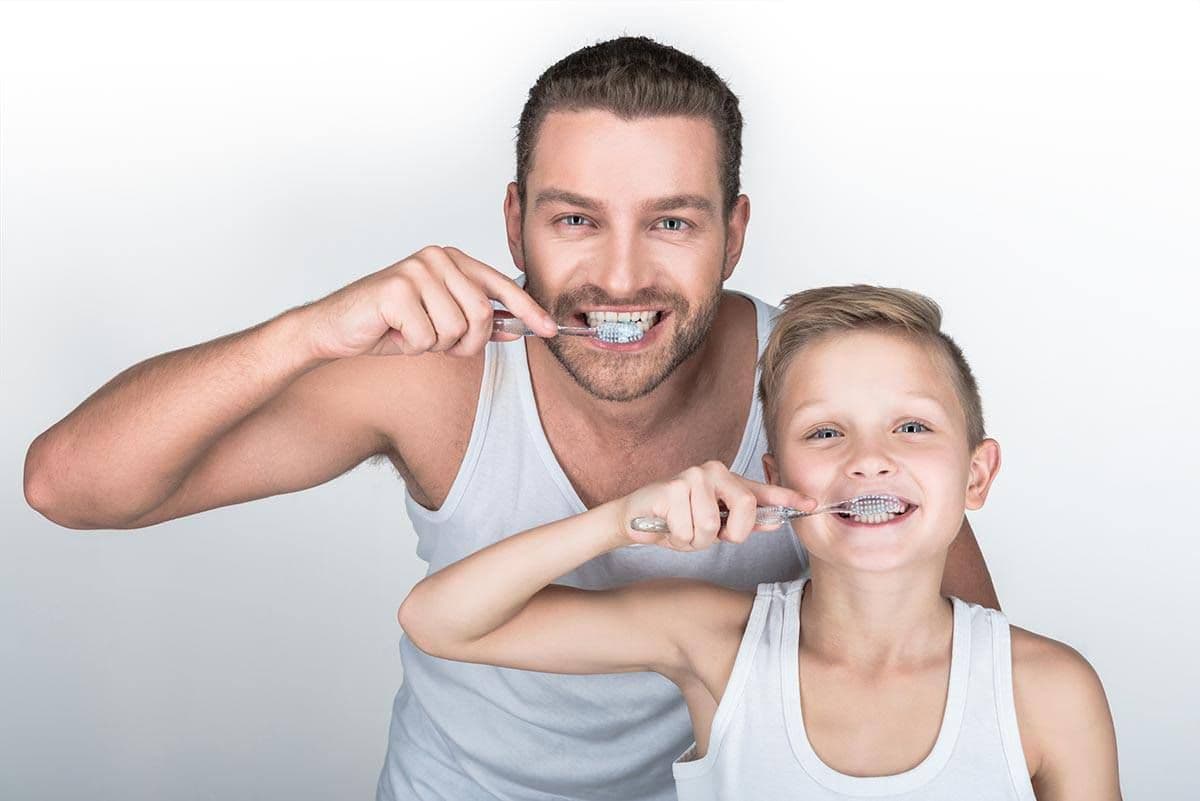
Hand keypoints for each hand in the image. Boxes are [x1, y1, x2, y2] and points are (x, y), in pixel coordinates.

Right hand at [302, 246, 558, 359]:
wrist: (335, 329)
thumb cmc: (388, 325)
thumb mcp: (440, 324)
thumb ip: (479, 322)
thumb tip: (518, 328)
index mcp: (451, 260)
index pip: (500, 286)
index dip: (528, 311)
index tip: (550, 330)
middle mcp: (437, 258)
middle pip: (481, 314)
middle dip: (465, 342)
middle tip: (436, 342)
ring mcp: (416, 270)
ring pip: (455, 329)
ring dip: (434, 345)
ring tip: (410, 332)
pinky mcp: (396, 289)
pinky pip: (426, 337)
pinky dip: (411, 346)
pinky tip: (392, 332)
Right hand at [615, 461, 815, 550]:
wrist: (634, 519)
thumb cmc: (676, 521)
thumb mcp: (714, 526)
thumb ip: (742, 523)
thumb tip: (774, 523)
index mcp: (727, 480)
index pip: (762, 490)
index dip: (788, 499)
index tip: (810, 505)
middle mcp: (713, 472)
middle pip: (746, 507)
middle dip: (730, 533)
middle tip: (710, 534)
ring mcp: (692, 477)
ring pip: (711, 526)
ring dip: (695, 540)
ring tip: (682, 529)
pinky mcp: (671, 488)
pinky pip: (688, 530)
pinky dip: (678, 538)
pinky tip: (668, 526)